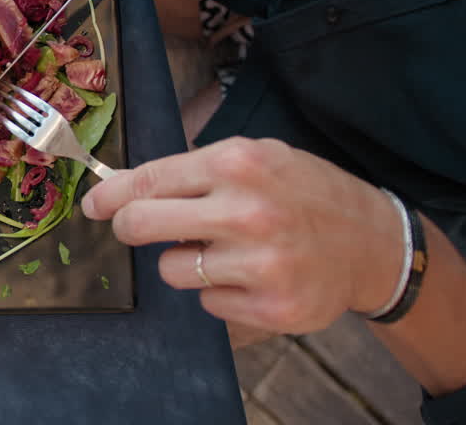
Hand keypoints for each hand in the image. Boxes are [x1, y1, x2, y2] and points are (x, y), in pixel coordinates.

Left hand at [81, 137, 404, 333]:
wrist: (372, 241)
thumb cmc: (302, 193)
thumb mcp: (256, 157)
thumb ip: (194, 170)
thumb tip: (121, 187)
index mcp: (237, 164)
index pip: (146, 182)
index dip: (108, 197)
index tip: (93, 206)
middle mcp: (247, 212)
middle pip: (141, 226)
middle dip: (130, 229)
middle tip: (137, 229)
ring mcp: (260, 263)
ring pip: (170, 270)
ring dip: (184, 263)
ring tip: (223, 251)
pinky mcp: (271, 307)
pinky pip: (207, 303)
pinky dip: (218, 292)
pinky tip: (249, 276)